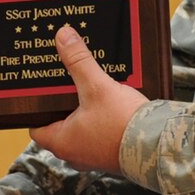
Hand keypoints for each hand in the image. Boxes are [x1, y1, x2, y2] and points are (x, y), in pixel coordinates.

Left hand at [31, 26, 147, 173]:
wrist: (158, 144)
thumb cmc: (123, 125)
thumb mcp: (98, 87)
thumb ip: (79, 61)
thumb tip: (63, 37)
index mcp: (62, 142)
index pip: (36, 128)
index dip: (36, 110)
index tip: (41, 94)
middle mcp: (75, 154)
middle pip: (58, 127)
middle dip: (62, 108)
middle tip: (65, 87)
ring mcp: (94, 157)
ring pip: (80, 132)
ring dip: (83, 114)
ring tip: (88, 91)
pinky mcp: (111, 154)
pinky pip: (99, 136)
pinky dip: (100, 121)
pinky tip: (108, 104)